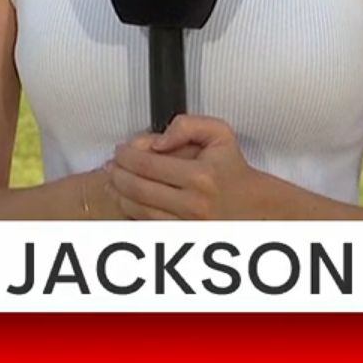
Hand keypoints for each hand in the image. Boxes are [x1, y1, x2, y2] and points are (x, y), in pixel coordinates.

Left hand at [107, 115, 263, 219]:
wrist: (250, 204)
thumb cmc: (231, 168)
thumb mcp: (218, 133)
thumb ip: (187, 125)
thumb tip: (157, 142)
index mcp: (200, 176)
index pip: (147, 163)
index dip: (126, 154)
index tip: (120, 150)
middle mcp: (192, 204)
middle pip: (137, 187)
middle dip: (117, 174)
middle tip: (111, 164)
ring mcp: (186, 225)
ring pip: (137, 209)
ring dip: (118, 193)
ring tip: (113, 180)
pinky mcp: (182, 237)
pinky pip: (145, 224)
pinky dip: (130, 211)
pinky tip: (124, 198)